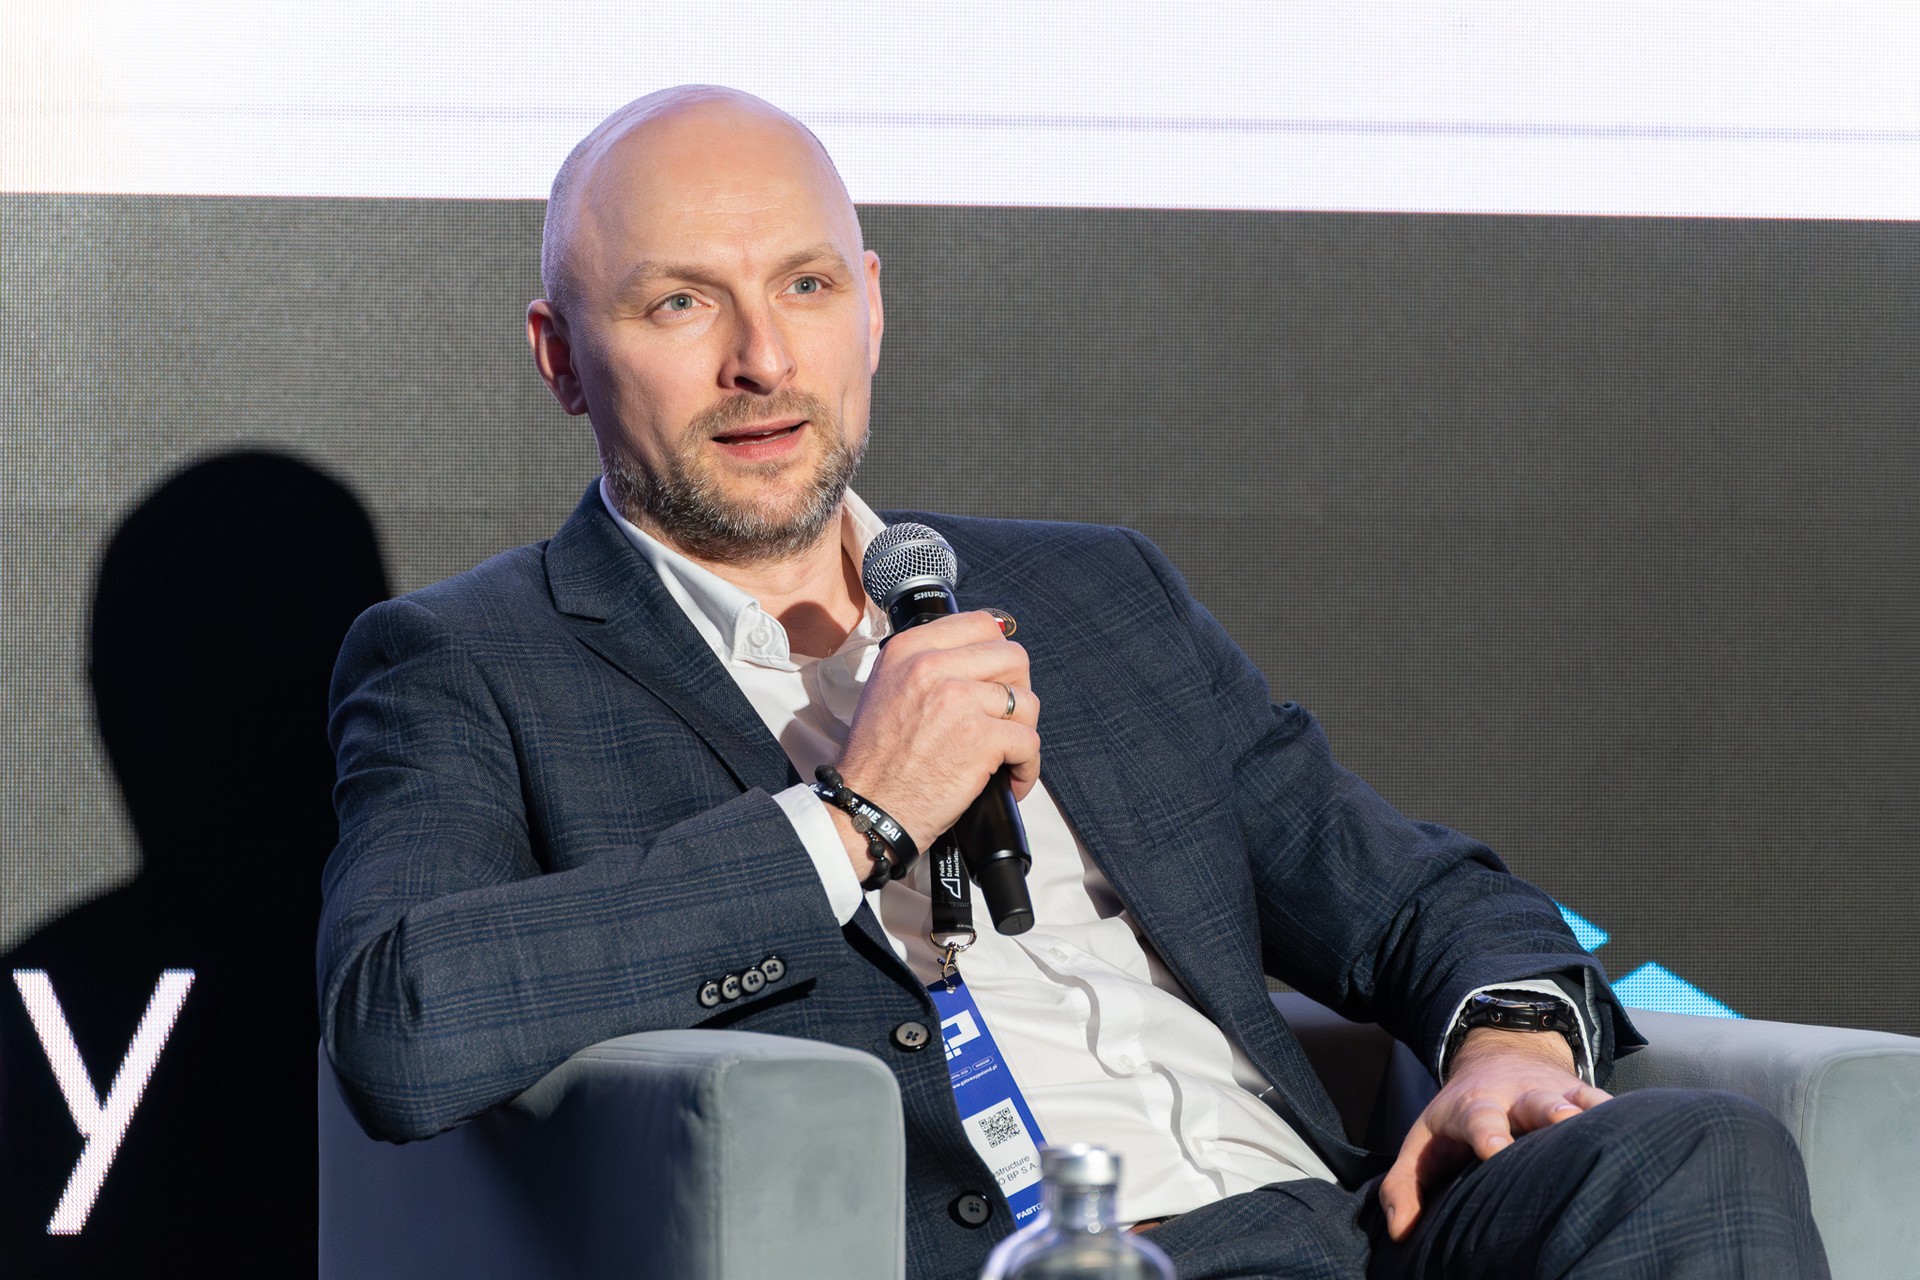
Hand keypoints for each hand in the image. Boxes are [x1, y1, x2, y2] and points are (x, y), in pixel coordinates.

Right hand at [833, 611, 1039, 859]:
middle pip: (1013, 657)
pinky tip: (1011, 780)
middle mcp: (931, 666)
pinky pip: (1030, 742)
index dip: (998, 655)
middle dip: (1018, 690)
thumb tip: (982, 657)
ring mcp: (958, 700)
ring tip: (1006, 755)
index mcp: (910, 649)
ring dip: (1023, 731)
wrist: (867, 807)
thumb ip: (927, 664)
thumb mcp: (887, 688)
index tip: (997, 681)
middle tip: (1004, 720)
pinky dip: (1027, 766)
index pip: (981, 624)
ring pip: (1026, 700)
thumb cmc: (877, 760)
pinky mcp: (979, 737)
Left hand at [1377, 1027, 1610, 1242]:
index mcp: (1474, 1108)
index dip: (1488, 1134)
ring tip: (1613, 1130)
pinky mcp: (1583, 1096)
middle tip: (1563, 1122)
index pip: (1479, 1120)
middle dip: (1549, 1112)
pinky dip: (1623, 1116)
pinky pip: (1606, 1104)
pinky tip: (1646, 1132)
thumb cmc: (1457, 1121)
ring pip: (1577, 1100)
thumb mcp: (1422, 1145)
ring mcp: (1555, 1095)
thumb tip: (1401, 1234)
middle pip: (1535, 1103)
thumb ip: (1402, 1188)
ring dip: (1592, 1113)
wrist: (1499, 1057)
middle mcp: (1518, 1098)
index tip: (1495, 1151)